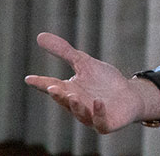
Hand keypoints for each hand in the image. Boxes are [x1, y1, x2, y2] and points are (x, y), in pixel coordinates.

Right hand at [24, 32, 148, 133]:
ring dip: (75, 106)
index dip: (41, 83)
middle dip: (59, 96)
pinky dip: (98, 113)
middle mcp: (77, 105)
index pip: (52, 86)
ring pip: (80, 114)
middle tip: (51, 87)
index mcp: (70, 90)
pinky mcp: (106, 123)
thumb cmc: (104, 81)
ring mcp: (91, 116)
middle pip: (65, 101)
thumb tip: (39, 36)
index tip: (29, 78)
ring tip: (72, 95)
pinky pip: (101, 122)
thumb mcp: (84, 62)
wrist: (130, 96)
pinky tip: (98, 102)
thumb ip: (64, 51)